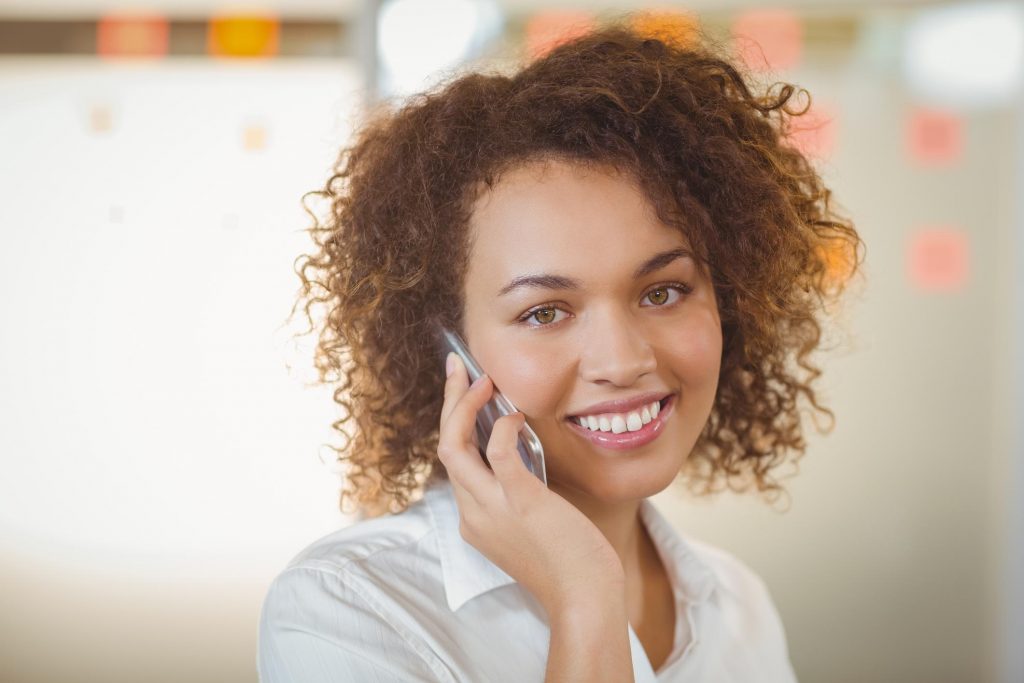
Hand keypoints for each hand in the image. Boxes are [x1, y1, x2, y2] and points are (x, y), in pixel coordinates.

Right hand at [437, 352, 625, 613]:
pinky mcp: (521, 504)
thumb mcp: (532, 524)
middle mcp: (472, 513)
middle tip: (458, 365)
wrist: (584, 598)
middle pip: (444, 447)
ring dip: (464, 406)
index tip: (465, 389)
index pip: (453, 460)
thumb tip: (520, 448)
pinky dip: (501, 428)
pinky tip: (514, 414)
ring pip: (454, 448)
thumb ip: (518, 491)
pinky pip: (498, 456)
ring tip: (481, 377)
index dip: (455, 420)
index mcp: (474, 518)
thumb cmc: (569, 562)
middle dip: (449, 401)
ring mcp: (492, 509)